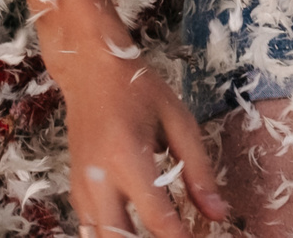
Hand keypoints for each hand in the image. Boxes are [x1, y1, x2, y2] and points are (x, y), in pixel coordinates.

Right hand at [47, 39, 227, 236]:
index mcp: (128, 158)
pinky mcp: (74, 189)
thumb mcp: (178, 121)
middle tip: (176, 236)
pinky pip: (90, 227)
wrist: (90, 71)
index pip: (156, 217)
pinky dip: (111, 234)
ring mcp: (81, 187)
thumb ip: (199, 170)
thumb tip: (218, 213)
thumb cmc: (138, 91)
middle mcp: (98, 179)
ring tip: (156, 232)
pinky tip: (132, 230)